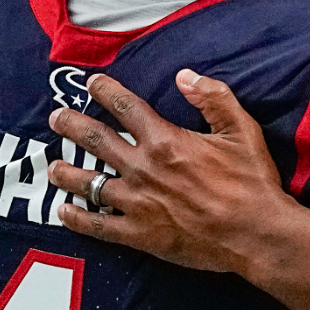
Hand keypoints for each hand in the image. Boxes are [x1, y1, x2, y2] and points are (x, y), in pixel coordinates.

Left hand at [46, 69, 309, 309]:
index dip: (106, 91)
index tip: (92, 83)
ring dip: (67, 173)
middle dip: (71, 126)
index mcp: (165, 141)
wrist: (255, 233)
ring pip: (89, 183)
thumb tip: (185, 75)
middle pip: (96, 140)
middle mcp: (144, 168)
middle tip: (56, 118)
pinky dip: (77, 219)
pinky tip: (63, 212)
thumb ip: (213, 98)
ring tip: (53, 167)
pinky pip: (98, 225)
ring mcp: (138, 203)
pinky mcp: (140, 234)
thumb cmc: (251, 182)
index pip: (126, 108)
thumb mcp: (241, 130)